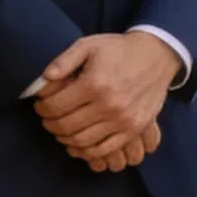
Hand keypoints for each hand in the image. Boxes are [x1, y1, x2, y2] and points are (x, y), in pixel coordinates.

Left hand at [33, 30, 181, 169]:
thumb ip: (64, 60)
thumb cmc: (118, 50)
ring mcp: (122, 120)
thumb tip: (44, 79)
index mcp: (93, 84)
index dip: (42, 109)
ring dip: (65, 138)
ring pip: (82, 141)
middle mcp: (108, 105)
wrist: (156, 56)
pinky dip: (87, 151)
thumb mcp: (89, 45)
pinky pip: (104, 149)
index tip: (40, 106)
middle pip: (66, 126)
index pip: (56, 107)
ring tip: (61, 130)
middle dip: (50, 124)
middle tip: (47, 119)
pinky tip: (79, 142)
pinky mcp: (133, 129)